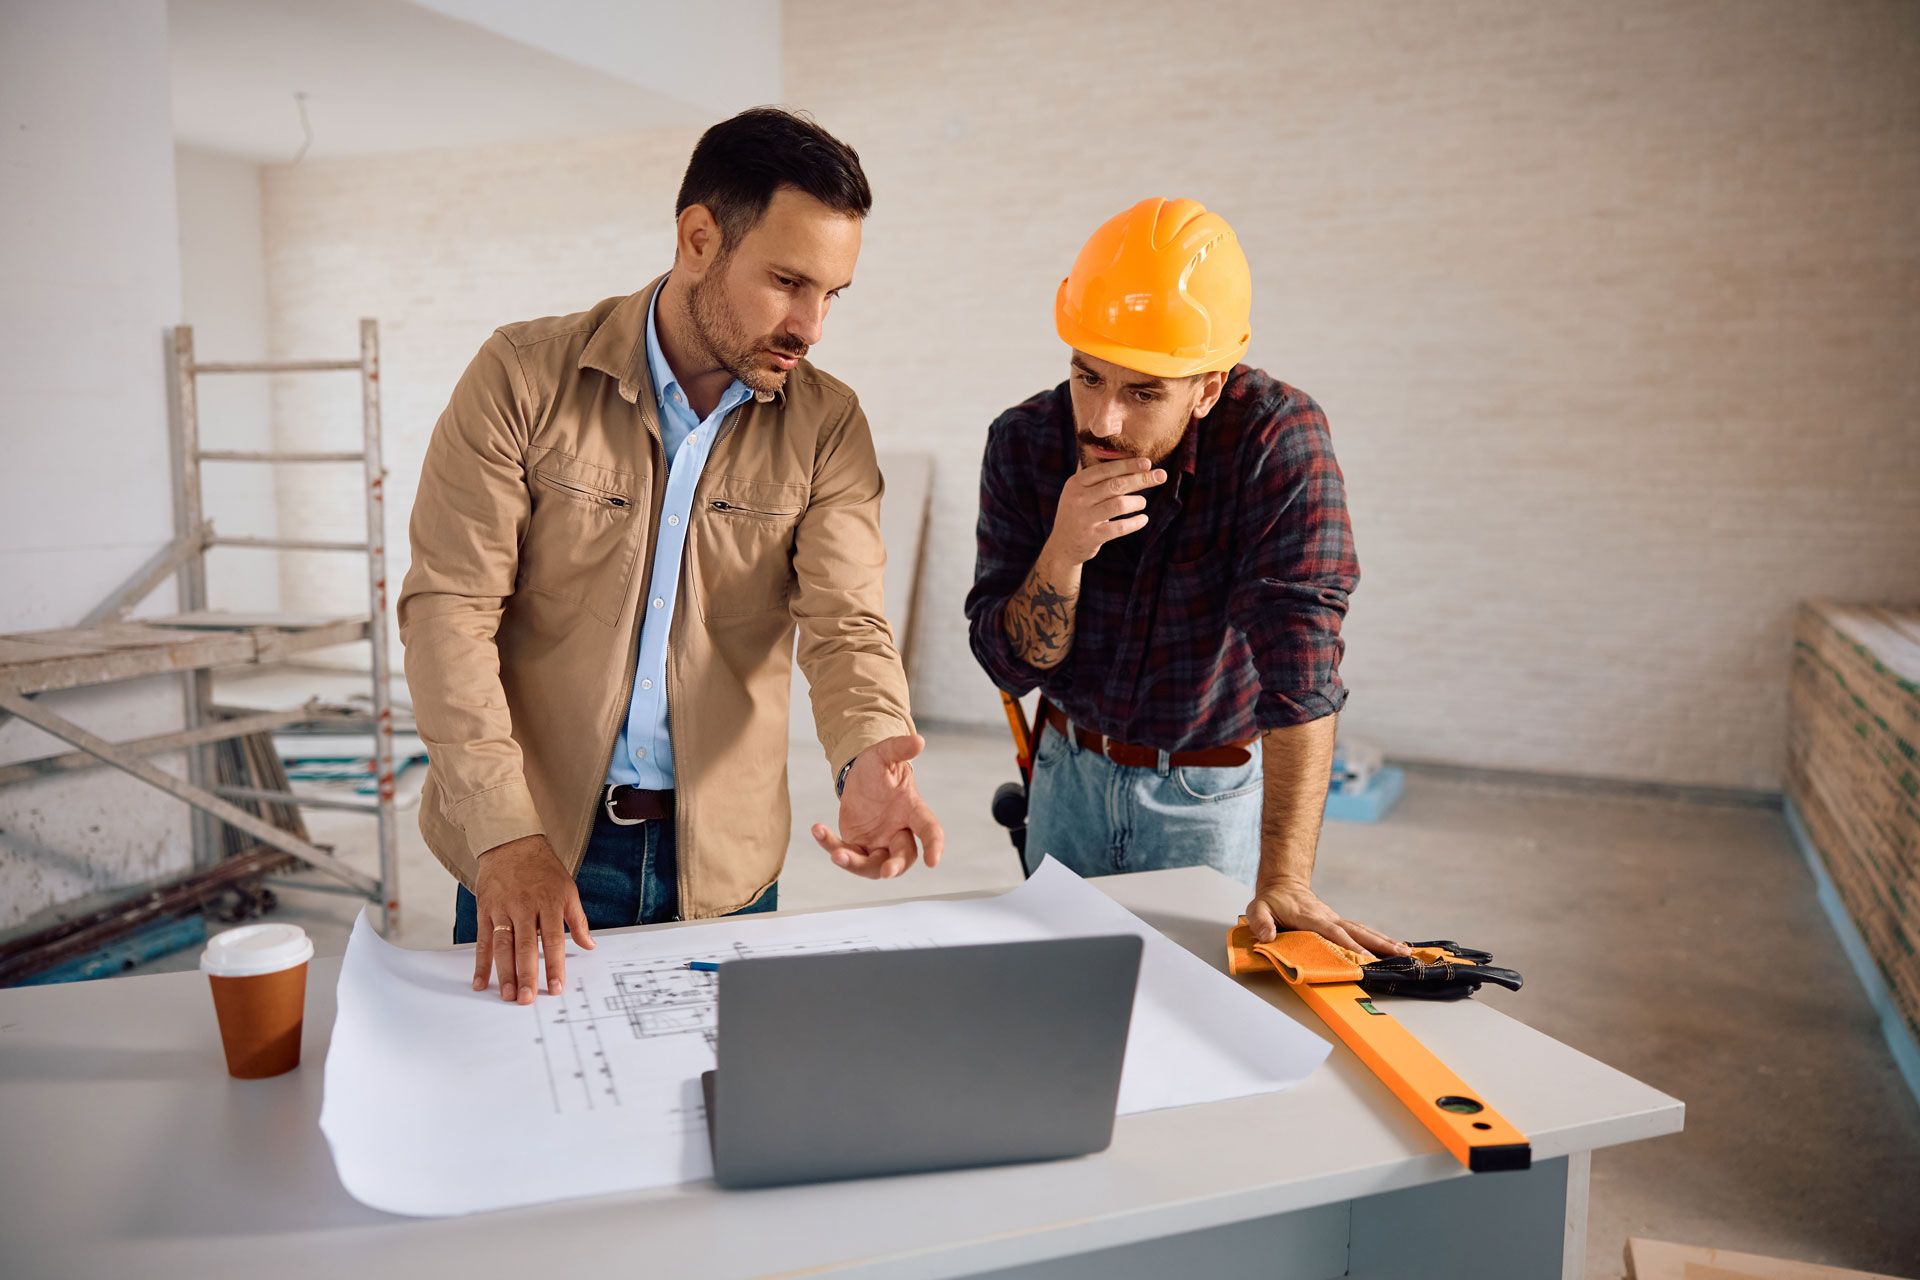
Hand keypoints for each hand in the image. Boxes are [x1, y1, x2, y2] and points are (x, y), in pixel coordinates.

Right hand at [471, 834, 593, 1003]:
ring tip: (508, 995)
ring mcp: (503, 909)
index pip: (554, 939)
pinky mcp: (485, 910)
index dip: (555, 966)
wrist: (511, 843)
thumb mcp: (568, 889)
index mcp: (550, 902)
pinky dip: (480, 963)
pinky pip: (483, 941)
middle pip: (526, 946)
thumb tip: (590, 945)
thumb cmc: (543, 869)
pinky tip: (481, 982)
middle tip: (527, 999)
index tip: (556, 988)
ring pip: (503, 946)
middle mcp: (525, 907)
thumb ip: (578, 920)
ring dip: (505, 973)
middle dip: (526, 974)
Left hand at [811, 734, 945, 879]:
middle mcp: (898, 831)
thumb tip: (918, 741)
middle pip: (902, 856)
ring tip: (838, 855)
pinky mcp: (856, 845)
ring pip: (873, 865)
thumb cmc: (878, 767)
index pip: (929, 830)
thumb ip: (899, 748)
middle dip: (895, 866)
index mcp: (912, 811)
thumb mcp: (885, 754)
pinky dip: (830, 845)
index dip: (934, 846)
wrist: (858, 776)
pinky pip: (845, 853)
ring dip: (856, 864)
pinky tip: (818, 829)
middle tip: (887, 872)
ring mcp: (877, 842)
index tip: (933, 862)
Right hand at [1044, 456, 1164, 565]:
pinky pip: (1119, 528)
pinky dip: (1135, 523)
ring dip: (1137, 502)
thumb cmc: (1077, 512)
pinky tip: (1143, 519)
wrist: (1062, 545)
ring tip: (1142, 502)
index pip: (1104, 470)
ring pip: (1118, 505)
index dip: (1127, 465)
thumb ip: (1093, 474)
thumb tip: (1112, 450)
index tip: (1147, 463)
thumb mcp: (1077, 491)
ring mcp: (1084, 518)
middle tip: (1161, 476)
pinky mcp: (1092, 537)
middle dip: (1141, 479)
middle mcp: (1078, 499)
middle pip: (1115, 485)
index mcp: (1076, 483)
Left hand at [1244, 878, 1406, 959]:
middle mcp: (1328, 917)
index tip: (1364, 956)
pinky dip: (1377, 939)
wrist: (1283, 883)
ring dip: (1384, 941)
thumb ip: (1261, 921)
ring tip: (1405, 952)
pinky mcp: (1338, 923)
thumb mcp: (1258, 908)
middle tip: (1400, 954)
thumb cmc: (1272, 900)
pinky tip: (1393, 947)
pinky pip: (1360, 932)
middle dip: (1378, 943)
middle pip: (1356, 931)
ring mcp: (1335, 919)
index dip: (1348, 944)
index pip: (1332, 932)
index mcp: (1310, 917)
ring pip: (1363, 930)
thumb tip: (1267, 937)